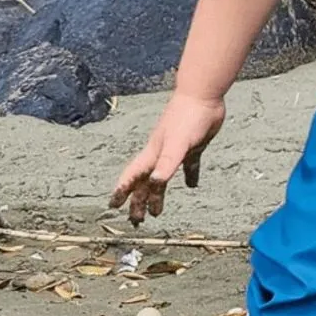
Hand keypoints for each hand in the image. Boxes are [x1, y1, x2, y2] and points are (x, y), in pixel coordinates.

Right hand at [109, 93, 225, 224]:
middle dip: (138, 202)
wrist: (202, 95)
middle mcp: (161, 154)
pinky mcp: (193, 146)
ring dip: (157, 194)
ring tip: (158, 212)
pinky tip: (191, 185)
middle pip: (145, 183)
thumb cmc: (187, 118)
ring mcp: (176, 150)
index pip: (133, 177)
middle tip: (137, 221)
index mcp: (154, 154)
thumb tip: (154, 183)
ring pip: (162, 178)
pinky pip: (188, 165)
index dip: (123, 192)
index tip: (113, 206)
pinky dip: (188, 176)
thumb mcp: (177, 144)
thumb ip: (167, 163)